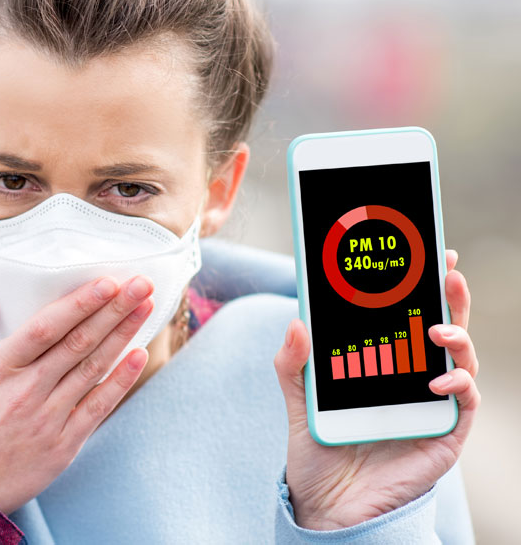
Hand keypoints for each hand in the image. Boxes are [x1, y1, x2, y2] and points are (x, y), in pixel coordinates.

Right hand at [0, 274, 154, 513]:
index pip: (45, 327)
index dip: (79, 303)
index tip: (107, 280)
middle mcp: (25, 391)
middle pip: (77, 342)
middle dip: (113, 310)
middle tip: (141, 284)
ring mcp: (47, 419)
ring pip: (92, 369)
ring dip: (122, 336)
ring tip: (145, 307)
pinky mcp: (63, 446)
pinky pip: (98, 407)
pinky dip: (120, 381)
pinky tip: (138, 356)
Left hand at [273, 249, 479, 529]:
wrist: (328, 505)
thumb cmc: (319, 451)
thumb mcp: (298, 401)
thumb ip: (293, 363)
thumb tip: (297, 321)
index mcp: (383, 364)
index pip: (404, 317)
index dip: (415, 285)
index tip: (419, 252)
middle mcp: (413, 379)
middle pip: (441, 327)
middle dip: (448, 295)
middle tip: (446, 268)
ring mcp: (432, 404)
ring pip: (461, 360)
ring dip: (456, 337)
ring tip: (437, 331)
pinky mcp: (445, 433)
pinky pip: (464, 403)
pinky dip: (457, 387)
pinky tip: (437, 382)